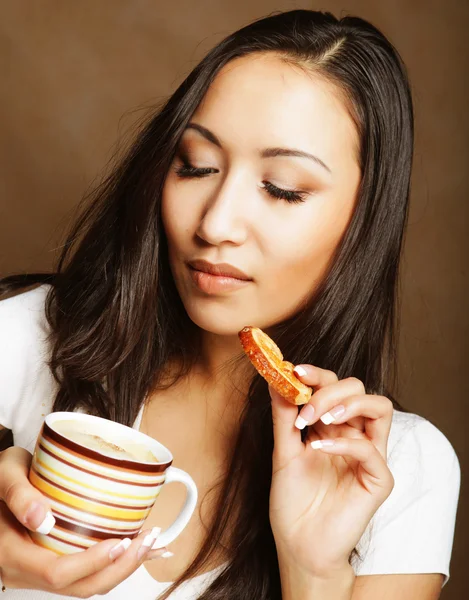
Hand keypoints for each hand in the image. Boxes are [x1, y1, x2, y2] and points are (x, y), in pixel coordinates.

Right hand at [0, 446, 168, 594]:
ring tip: (152, 543)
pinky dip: (115, 563)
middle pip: (79, 587)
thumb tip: (40, 517)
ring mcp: (41, 571)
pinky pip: (86, 573)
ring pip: (86, 584)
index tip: (121, 542)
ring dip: (122, 567)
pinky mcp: (54, 561)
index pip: (57, 573)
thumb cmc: (0, 477)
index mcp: (12, 554)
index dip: (92, 562)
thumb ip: (18, 493)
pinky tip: (138, 549)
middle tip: (150, 540)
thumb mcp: (4, 472)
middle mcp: (26, 572)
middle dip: (120, 568)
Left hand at [268, 365, 393, 577]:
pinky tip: (318, 448)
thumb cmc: (292, 500)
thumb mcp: (283, 451)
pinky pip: (372, 449)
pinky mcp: (378, 479)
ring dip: (348, 404)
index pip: (335, 386)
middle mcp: (353, 435)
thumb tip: (277, 378)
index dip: (318, 374)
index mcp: (332, 426)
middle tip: (304, 407)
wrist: (298, 544)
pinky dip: (345, 442)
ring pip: (379, 407)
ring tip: (319, 418)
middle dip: (329, 389)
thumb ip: (284, 416)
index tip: (294, 370)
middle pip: (358, 389)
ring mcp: (369, 456)